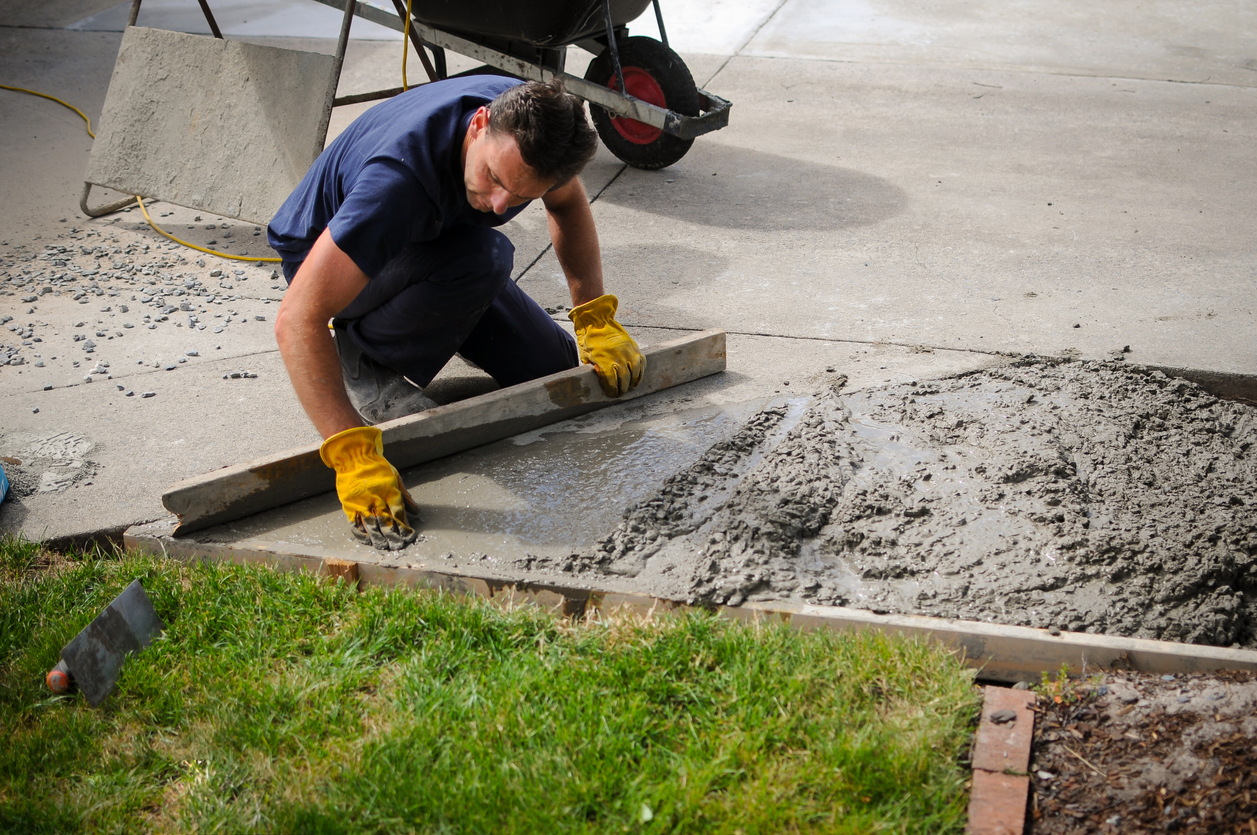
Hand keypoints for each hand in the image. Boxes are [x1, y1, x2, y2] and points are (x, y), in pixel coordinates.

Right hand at [319, 426, 418, 550]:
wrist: (354, 457)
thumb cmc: (378, 467)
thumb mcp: (395, 477)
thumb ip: (405, 496)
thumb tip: (416, 511)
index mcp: (389, 491)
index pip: (399, 513)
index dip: (405, 527)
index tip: (409, 536)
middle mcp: (376, 499)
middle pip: (387, 522)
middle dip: (394, 537)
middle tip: (399, 546)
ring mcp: (362, 503)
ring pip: (372, 526)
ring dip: (379, 539)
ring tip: (385, 547)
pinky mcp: (349, 506)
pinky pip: (355, 524)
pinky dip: (362, 534)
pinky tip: (368, 541)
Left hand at [568, 294, 644, 395]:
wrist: (598, 322)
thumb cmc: (590, 341)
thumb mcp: (587, 358)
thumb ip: (595, 370)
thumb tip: (602, 381)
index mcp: (605, 362)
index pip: (612, 383)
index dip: (612, 391)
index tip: (611, 394)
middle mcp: (619, 358)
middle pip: (625, 380)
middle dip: (623, 389)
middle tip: (620, 393)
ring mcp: (628, 352)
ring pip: (635, 373)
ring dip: (632, 382)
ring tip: (629, 387)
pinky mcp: (634, 347)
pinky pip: (641, 363)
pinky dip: (640, 372)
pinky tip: (636, 377)